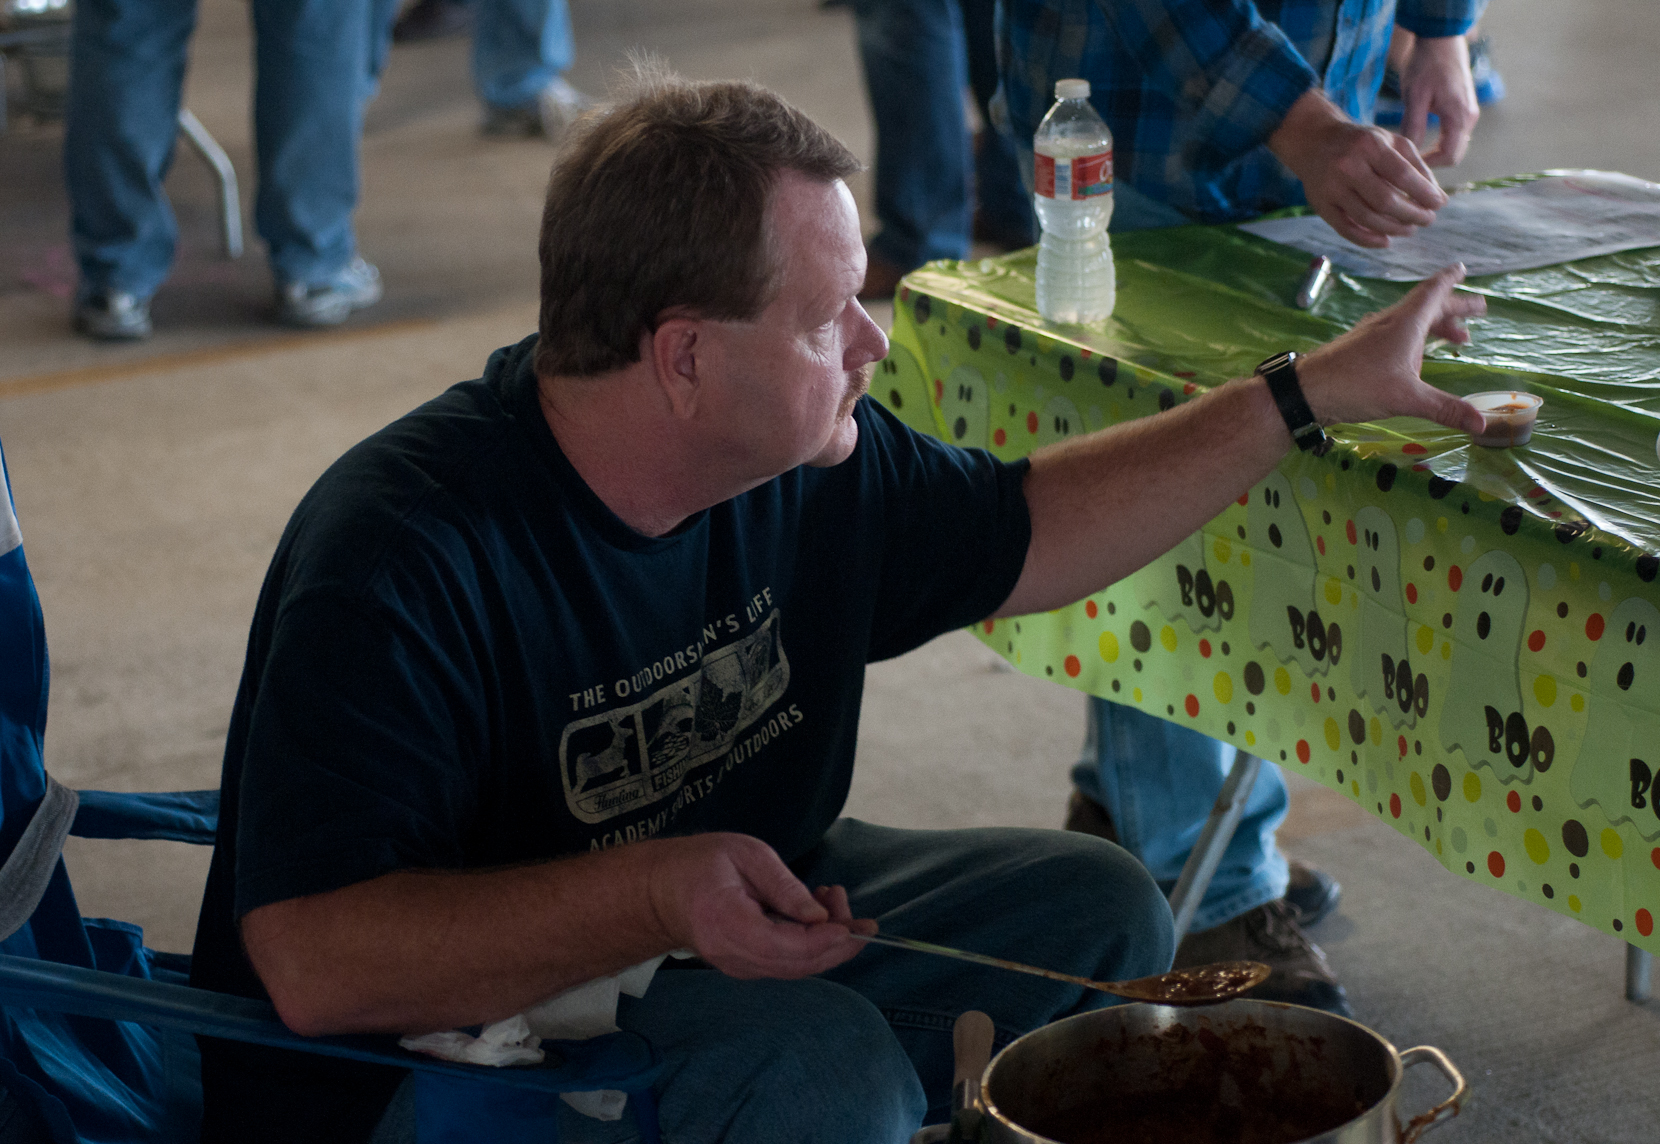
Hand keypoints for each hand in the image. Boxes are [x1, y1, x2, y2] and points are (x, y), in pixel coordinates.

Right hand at [645, 833, 873, 978]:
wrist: (660, 891)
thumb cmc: (699, 863)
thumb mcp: (745, 854)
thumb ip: (783, 886)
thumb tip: (820, 915)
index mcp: (728, 924)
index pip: (785, 946)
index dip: (824, 940)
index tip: (851, 923)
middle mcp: (733, 956)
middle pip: (797, 965)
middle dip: (837, 944)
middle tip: (858, 915)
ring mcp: (738, 966)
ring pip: (797, 968)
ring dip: (827, 943)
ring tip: (833, 900)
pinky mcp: (746, 966)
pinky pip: (787, 964)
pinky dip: (812, 945)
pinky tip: (817, 915)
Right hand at [1269, 89, 1445, 248]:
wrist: (1314, 141)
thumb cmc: (1360, 143)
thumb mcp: (1390, 141)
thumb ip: (1415, 165)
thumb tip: (1436, 197)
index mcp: (1369, 145)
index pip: (1402, 175)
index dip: (1424, 193)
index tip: (1439, 204)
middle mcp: (1347, 166)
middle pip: (1385, 201)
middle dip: (1412, 215)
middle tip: (1428, 220)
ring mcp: (1332, 188)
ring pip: (1367, 218)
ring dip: (1394, 229)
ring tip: (1410, 229)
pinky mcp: (1321, 206)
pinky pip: (1346, 229)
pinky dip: (1368, 240)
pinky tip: (1386, 241)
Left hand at [1294, 263, 1486, 431]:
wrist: (1305, 391)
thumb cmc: (1356, 386)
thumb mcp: (1406, 398)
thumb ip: (1445, 409)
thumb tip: (1482, 424)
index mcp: (1405, 324)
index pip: (1433, 292)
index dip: (1450, 279)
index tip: (1462, 268)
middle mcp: (1389, 322)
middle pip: (1427, 307)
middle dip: (1454, 307)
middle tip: (1479, 309)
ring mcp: (1372, 334)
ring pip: (1411, 322)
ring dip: (1437, 325)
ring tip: (1460, 338)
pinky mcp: (1360, 348)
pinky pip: (1396, 334)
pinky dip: (1416, 338)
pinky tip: (1416, 355)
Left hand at [1400, 35, 1479, 166]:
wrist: (1440, 39)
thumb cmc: (1426, 64)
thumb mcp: (1415, 96)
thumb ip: (1414, 126)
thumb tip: (1409, 154)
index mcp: (1460, 117)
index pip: (1450, 156)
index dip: (1428, 166)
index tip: (1406, 167)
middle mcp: (1469, 117)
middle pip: (1454, 154)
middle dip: (1432, 162)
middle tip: (1405, 164)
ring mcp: (1468, 112)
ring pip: (1454, 144)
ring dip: (1434, 152)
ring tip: (1409, 154)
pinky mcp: (1463, 107)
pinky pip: (1453, 133)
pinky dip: (1438, 141)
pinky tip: (1418, 140)